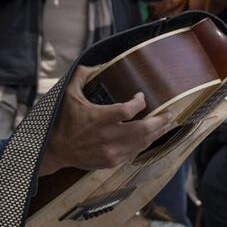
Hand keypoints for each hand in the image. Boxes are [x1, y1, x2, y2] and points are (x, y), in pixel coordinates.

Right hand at [39, 65, 174, 176]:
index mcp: (99, 118)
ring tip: (167, 123)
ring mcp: (111, 152)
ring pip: (143, 143)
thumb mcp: (67, 95)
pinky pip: (135, 153)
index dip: (139, 102)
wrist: (55, 150)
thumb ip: (81, 75)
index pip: (128, 110)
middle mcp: (108, 137)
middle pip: (144, 129)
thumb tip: (99, 64)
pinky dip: (144, 144)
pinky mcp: (112, 162)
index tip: (140, 97)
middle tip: (170, 112)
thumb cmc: (64, 121)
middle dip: (161, 120)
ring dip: (157, 132)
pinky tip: (151, 136)